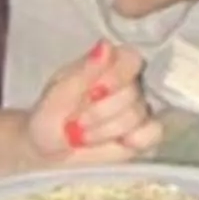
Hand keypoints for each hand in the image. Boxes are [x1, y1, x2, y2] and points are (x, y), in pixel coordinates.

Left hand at [28, 42, 164, 161]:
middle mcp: (129, 84)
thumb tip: (106, 45)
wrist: (45, 154)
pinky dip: (134, 140)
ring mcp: (139, 109)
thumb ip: (83, 72)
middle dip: (101, 113)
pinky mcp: (144, 134)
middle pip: (134, 92)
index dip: (117, 76)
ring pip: (139, 115)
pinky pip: (153, 132)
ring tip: (84, 136)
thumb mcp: (57, 96)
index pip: (131, 58)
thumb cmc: (47, 120)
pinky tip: (116, 143)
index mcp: (108, 65)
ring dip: (106, 130)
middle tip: (76, 123)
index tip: (94, 93)